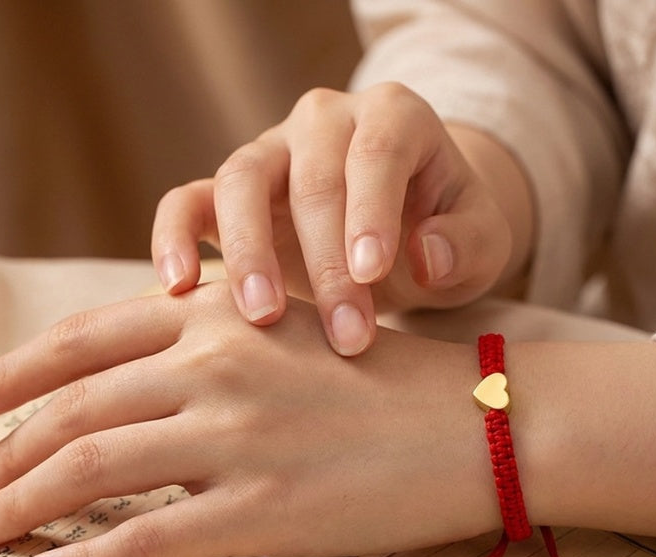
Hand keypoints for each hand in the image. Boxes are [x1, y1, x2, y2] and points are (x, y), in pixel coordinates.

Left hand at [0, 282, 496, 556]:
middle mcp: (216, 365)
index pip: (83, 341)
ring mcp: (236, 437)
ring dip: (20, 504)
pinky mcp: (263, 509)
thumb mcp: (293, 330)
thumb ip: (216, 339)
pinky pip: (146, 541)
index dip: (12, 375)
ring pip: (90, 470)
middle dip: (2, 453)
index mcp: (220, 314)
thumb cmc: (389, 377)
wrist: (477, 420)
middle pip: (71, 409)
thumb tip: (142, 377)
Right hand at [151, 83, 531, 355]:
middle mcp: (325, 124)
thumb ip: (468, 243)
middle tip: (345, 338)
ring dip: (249, 254)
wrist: (402, 233)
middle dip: (326, 263)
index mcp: (394, 118)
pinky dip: (174, 237)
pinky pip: (187, 201)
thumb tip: (427, 256)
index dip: (371, 212)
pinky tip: (178, 289)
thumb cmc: (445, 235)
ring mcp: (270, 154)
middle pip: (311, 178)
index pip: (376, 152)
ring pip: (241, 182)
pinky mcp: (229, 193)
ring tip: (263, 319)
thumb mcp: (481, 241)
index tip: (372, 274)